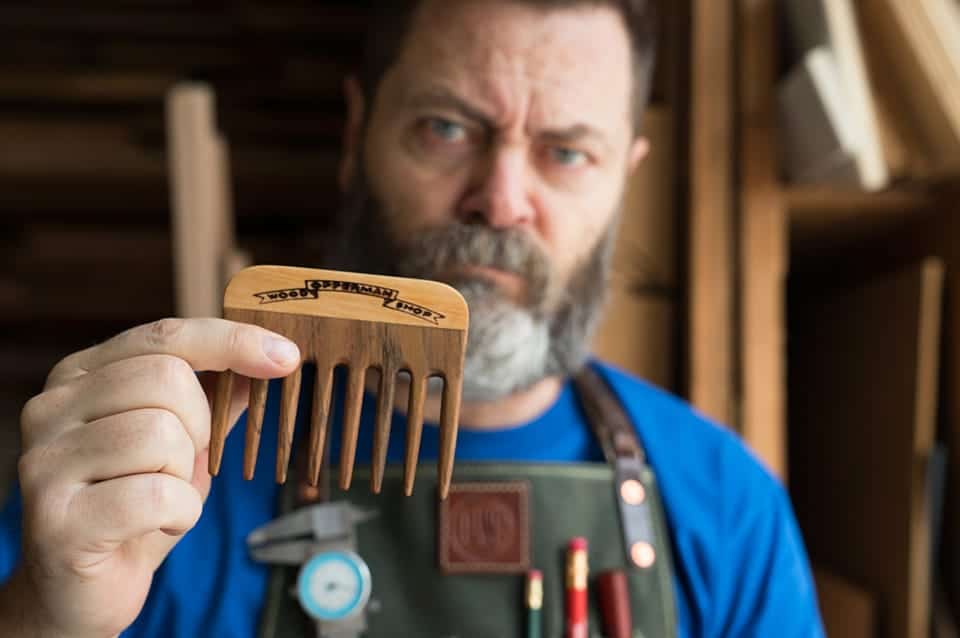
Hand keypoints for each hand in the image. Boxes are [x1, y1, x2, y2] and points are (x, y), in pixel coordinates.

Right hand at [13, 318, 299, 637]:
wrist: (82, 590)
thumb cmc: (135, 506)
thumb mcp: (183, 443)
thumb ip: (216, 398)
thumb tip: (273, 355)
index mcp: (81, 376)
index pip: (166, 335)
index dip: (233, 342)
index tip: (287, 358)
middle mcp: (51, 408)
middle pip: (167, 380)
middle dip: (200, 428)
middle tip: (181, 466)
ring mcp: (45, 462)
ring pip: (162, 435)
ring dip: (184, 477)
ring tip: (159, 499)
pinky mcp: (56, 518)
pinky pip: (157, 496)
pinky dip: (179, 515)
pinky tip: (156, 527)